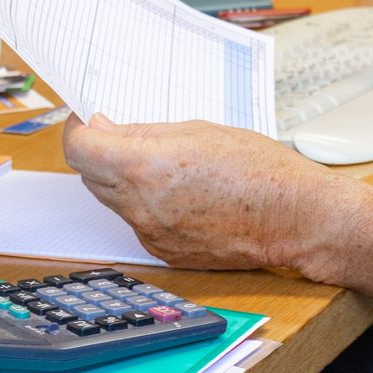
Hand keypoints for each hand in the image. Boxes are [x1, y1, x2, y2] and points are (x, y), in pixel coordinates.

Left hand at [63, 113, 356, 272]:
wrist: (295, 218)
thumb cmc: (261, 168)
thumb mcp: (202, 131)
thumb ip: (146, 132)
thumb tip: (105, 129)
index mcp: (148, 168)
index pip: (81, 150)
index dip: (77, 130)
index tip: (87, 119)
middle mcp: (141, 207)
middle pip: (92, 177)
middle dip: (103, 153)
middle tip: (130, 135)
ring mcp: (151, 234)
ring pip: (115, 200)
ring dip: (127, 180)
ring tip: (173, 166)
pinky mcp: (164, 253)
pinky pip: (140, 222)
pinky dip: (150, 205)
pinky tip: (188, 194)